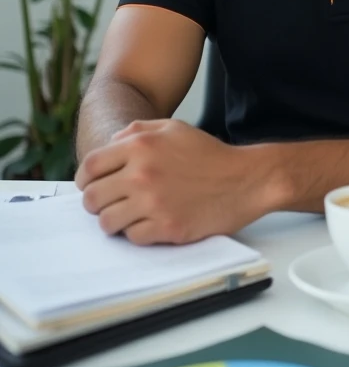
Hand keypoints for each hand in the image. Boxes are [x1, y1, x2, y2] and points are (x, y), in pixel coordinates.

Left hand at [74, 119, 283, 245]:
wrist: (244, 179)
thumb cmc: (209, 154)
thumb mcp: (174, 128)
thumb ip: (138, 131)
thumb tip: (110, 145)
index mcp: (141, 146)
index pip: (90, 166)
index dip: (86, 179)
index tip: (91, 186)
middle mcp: (142, 173)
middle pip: (93, 197)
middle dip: (96, 202)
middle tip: (110, 203)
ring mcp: (154, 203)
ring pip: (107, 222)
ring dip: (115, 220)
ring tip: (131, 215)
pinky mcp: (167, 227)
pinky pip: (132, 238)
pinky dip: (138, 233)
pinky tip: (152, 222)